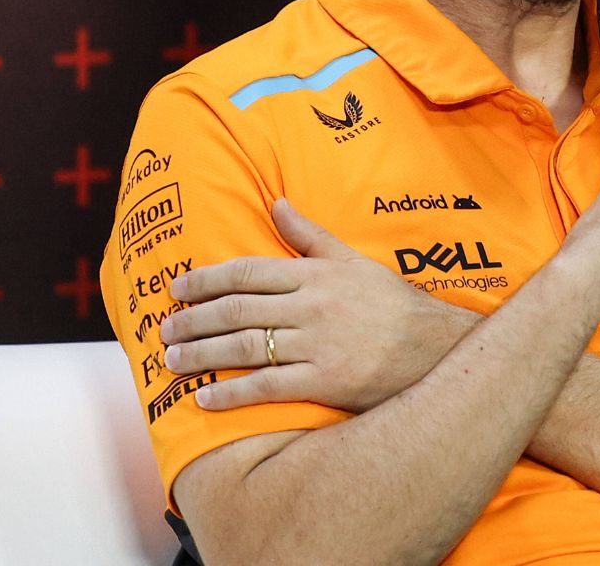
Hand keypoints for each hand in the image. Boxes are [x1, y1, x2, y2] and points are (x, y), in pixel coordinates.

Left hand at [157, 199, 477, 412]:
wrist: (436, 348)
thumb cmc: (392, 304)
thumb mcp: (352, 260)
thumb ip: (310, 235)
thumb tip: (277, 203)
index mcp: (315, 274)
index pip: (247, 272)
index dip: (206, 280)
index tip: (176, 289)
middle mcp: (310, 306)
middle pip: (237, 310)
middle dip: (194, 319)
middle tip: (164, 330)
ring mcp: (316, 344)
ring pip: (244, 347)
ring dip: (202, 354)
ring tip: (172, 361)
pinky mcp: (324, 380)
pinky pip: (266, 386)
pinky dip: (231, 392)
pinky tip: (204, 397)